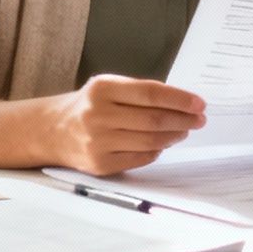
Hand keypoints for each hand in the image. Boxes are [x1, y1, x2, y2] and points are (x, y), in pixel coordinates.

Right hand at [46, 74, 204, 174]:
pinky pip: (139, 159)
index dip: (180, 99)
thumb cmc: (90, 105)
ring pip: (149, 141)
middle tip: (199, 119)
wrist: (52, 130)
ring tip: (184, 130)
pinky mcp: (99, 164)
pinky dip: (157, 151)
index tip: (199, 103)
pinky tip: (164, 144)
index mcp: (102, 89)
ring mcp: (97, 142)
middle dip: (183, 120)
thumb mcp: (109, 87)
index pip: (151, 94)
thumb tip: (182, 104)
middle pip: (153, 119)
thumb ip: (140, 93)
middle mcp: (98, 115)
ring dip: (174, 136)